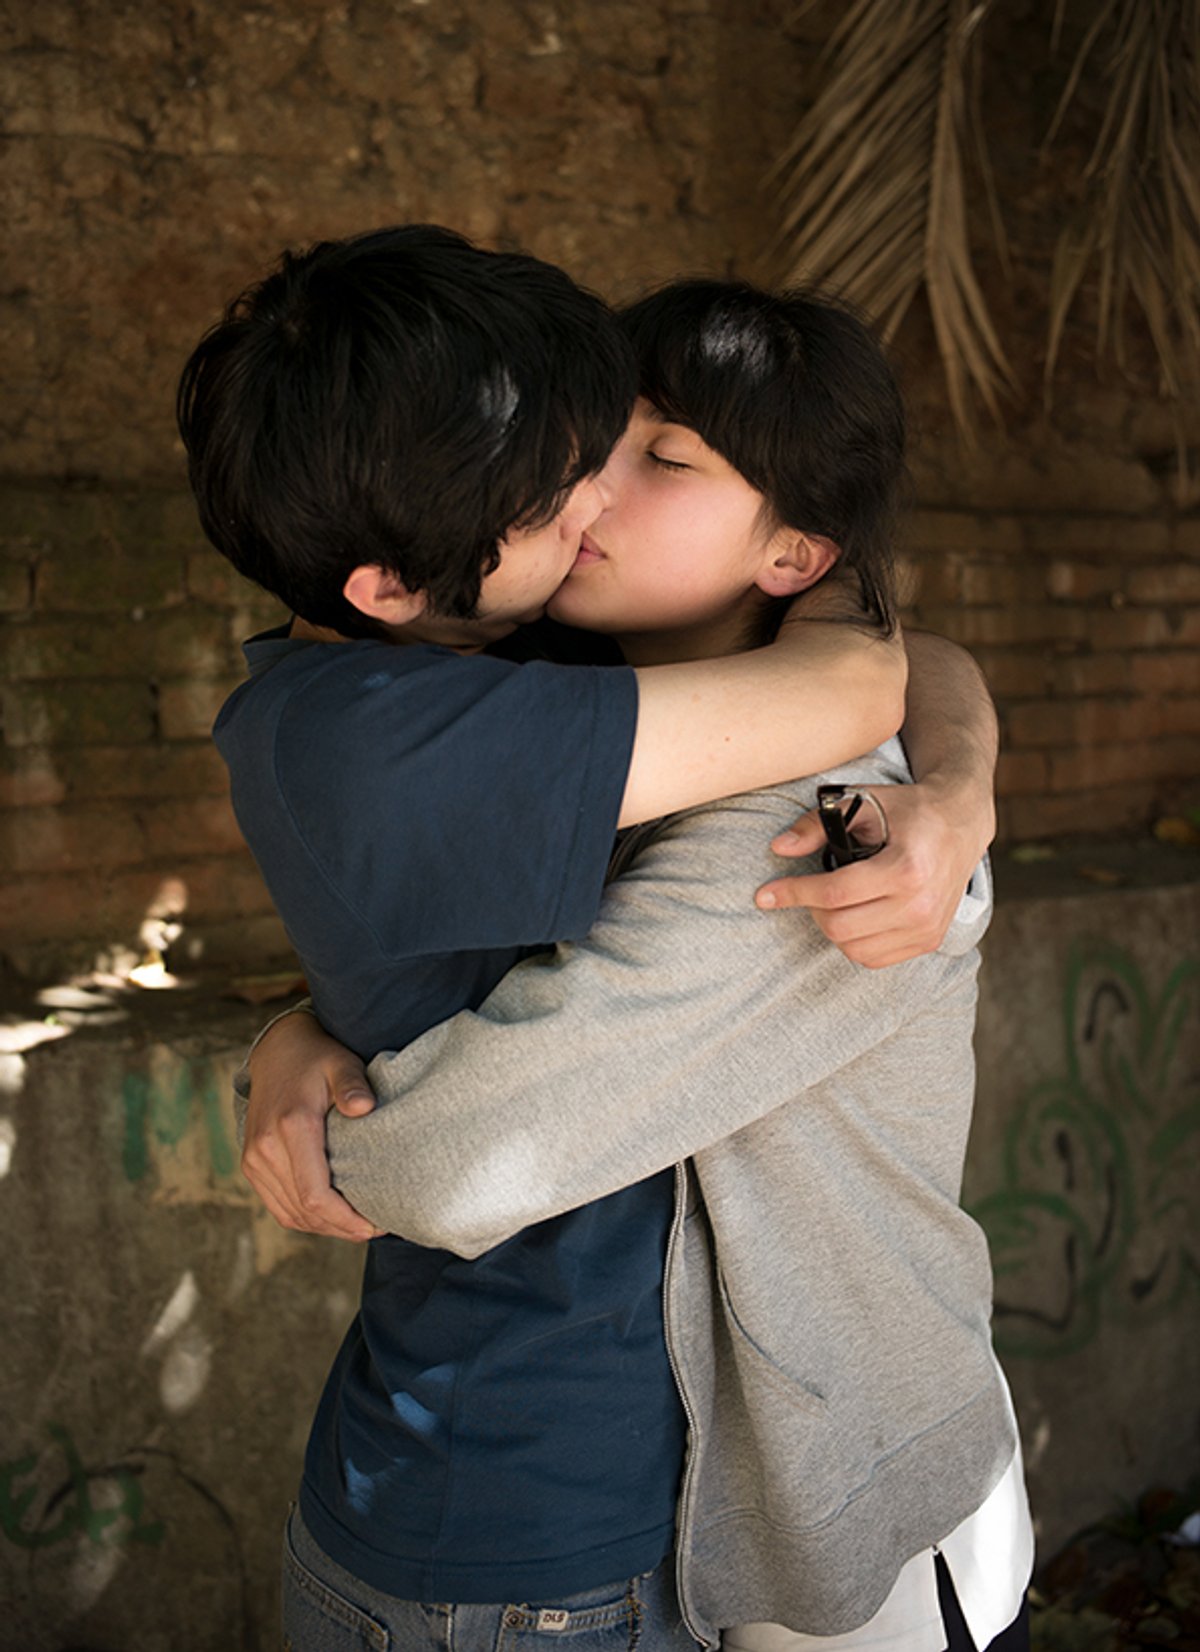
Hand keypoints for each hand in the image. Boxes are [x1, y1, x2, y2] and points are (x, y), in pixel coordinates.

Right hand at [243, 1010, 383, 1240]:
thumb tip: (364, 1107)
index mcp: (290, 1126)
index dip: (345, 1219)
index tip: (374, 1226)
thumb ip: (353, 1084)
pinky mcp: (252, 1164)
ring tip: (359, 1227)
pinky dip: (306, 1218)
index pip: (314, 1194)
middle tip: (376, 1228)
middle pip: (304, 1210)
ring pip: (290, 1213)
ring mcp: (254, 1159)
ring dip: (325, 1228)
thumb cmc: (318, 1058)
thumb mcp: (341, 1063)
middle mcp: (265, 1148)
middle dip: (341, 1228)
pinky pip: (279, 1206)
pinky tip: (333, 1219)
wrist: (277, 1051)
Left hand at [754, 778, 991, 967]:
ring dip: (831, 926)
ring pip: (853, 949)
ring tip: (834, 900)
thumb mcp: (863, 803)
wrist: (960, 823)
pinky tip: (853, 915)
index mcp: (906, 868)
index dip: (792, 894)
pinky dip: (853, 942)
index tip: (764, 895)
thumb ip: (817, 824)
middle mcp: (920, 904)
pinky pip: (873, 958)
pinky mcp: (928, 941)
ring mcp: (927, 928)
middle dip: (811, 909)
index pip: (834, 894)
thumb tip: (778, 848)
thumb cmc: (908, 810)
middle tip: (809, 890)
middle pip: (840, 927)